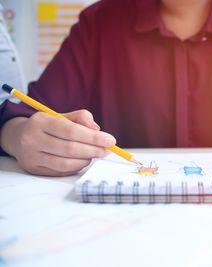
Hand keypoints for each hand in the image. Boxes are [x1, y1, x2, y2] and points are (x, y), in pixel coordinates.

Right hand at [0, 109, 115, 175]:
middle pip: (69, 148)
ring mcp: (31, 156)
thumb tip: (97, 129)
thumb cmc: (49, 125)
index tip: (110, 140)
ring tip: (95, 154)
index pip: (71, 131)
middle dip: (93, 150)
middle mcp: (32, 139)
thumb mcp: (63, 115)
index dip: (93, 137)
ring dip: (86, 160)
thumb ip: (82, 118)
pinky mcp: (34, 169)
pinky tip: (83, 160)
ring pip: (66, 163)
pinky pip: (61, 171)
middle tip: (107, 150)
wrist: (20, 137)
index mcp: (40, 121)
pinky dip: (77, 167)